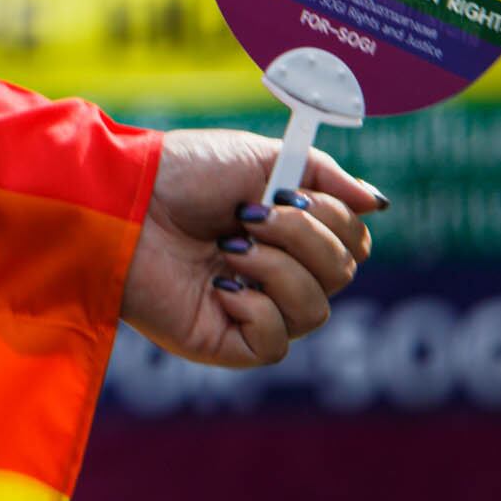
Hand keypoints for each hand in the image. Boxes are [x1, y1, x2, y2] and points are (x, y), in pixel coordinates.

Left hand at [121, 127, 378, 366]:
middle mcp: (275, 272)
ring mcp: (252, 308)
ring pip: (316, 310)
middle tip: (247, 215)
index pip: (353, 244)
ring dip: (276, 268)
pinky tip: (220, 286)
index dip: (335, 221)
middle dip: (302, 237)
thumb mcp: (259, 156)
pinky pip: (276, 344)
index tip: (289, 193)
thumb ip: (324, 175)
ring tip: (229, 247)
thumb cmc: (182, 174)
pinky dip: (256, 310)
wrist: (122, 199)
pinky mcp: (224, 341)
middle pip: (342, 274)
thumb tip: (379, 203)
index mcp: (287, 232)